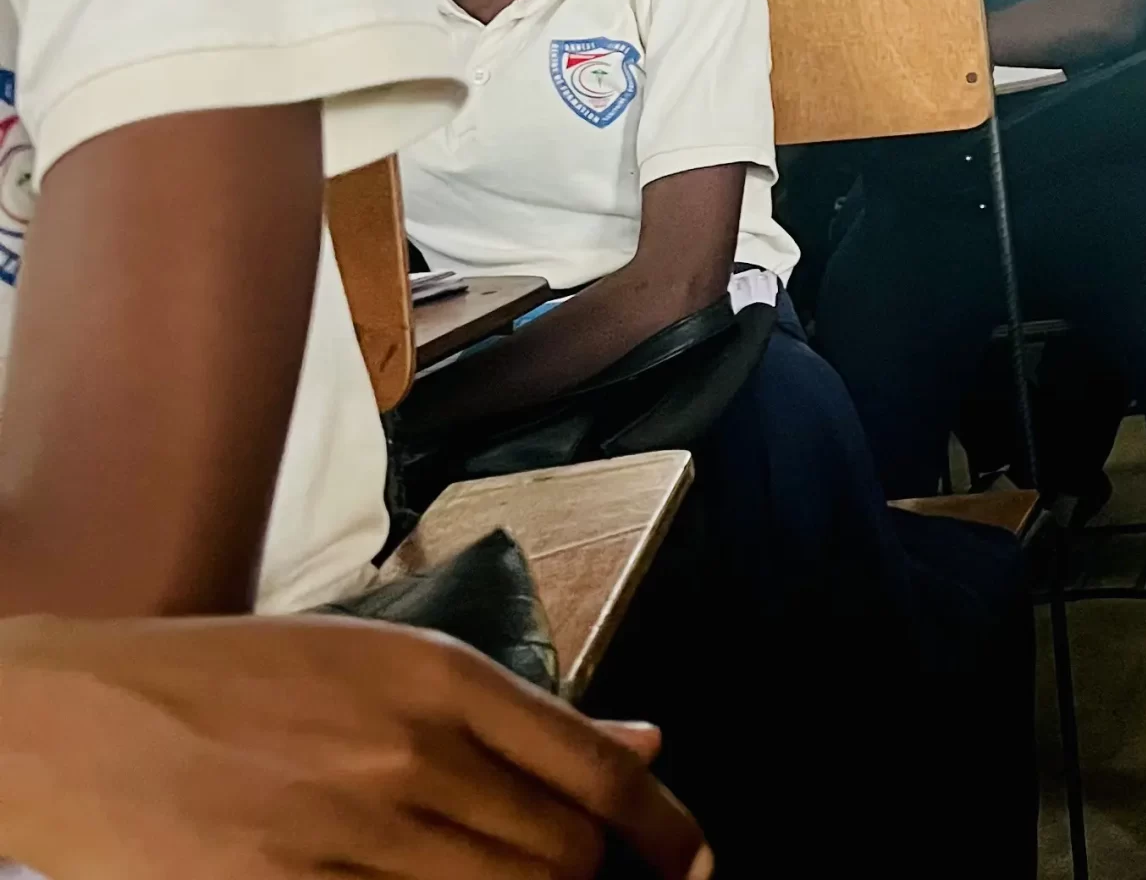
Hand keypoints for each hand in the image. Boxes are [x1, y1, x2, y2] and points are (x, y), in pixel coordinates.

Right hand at [0, 614, 707, 879]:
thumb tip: (648, 744)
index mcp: (444, 679)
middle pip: (564, 856)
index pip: (600, 773)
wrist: (74, 711)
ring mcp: (348, 836)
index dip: (666, 832)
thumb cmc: (239, 682)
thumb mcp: (386, 665)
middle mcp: (411, 753)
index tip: (691, 862)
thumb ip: (523, 714)